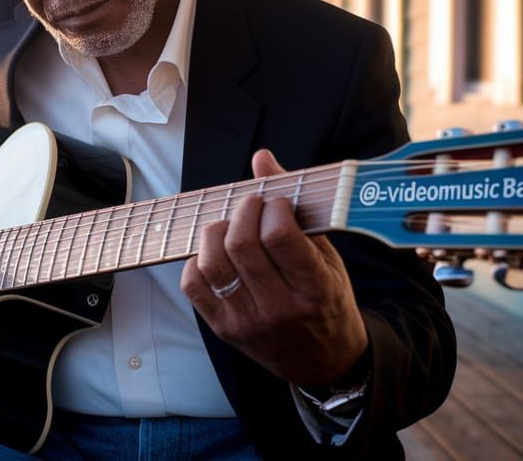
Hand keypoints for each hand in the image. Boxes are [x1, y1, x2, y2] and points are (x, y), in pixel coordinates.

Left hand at [181, 150, 368, 385]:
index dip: (273, 207)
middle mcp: (279, 309)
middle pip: (241, 245)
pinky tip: (217, 254)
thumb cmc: (329, 302)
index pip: (279, 235)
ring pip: (212, 263)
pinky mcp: (224, 330)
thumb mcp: (328, 258)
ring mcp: (247, 322)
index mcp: (314, 289)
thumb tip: (262, 158)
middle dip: (243, 211)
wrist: (325, 364)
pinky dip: (198, 260)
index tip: (279, 203)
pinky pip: (193, 285)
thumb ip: (297, 208)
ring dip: (217, 231)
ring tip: (233, 226)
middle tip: (253, 206)